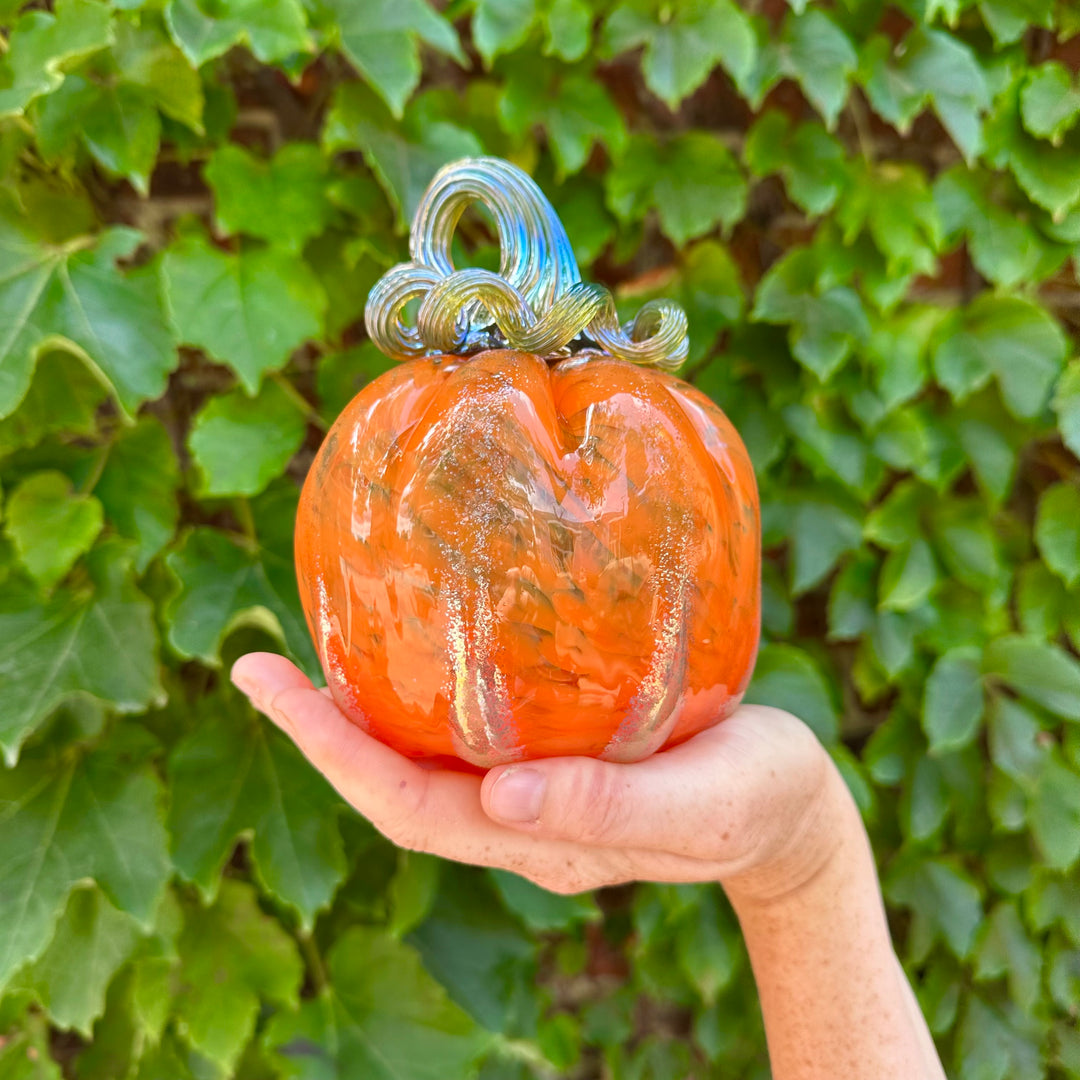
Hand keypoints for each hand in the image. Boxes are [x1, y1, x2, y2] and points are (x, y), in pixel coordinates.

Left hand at [230, 652, 854, 903]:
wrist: (795, 811)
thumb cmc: (756, 802)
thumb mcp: (698, 804)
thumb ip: (606, 809)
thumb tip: (498, 802)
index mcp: (540, 841)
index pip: (406, 804)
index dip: (329, 750)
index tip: (265, 685)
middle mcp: (519, 824)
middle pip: (394, 786)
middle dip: (320, 733)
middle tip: (258, 663)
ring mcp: (534, 797)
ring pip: (423, 763)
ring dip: (359, 717)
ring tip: (309, 656)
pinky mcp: (558, 762)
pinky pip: (467, 738)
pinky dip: (421, 700)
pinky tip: (413, 652)